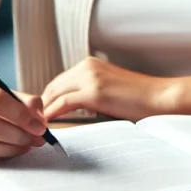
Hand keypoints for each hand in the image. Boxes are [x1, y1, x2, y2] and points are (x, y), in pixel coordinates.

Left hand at [42, 56, 173, 121]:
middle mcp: (87, 66)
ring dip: (44, 110)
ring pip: (55, 94)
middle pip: (53, 86)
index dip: (48, 97)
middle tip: (33, 122)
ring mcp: (90, 77)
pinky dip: (53, 114)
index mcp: (90, 63)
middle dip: (41, 104)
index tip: (40, 113)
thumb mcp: (108, 88)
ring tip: (36, 126)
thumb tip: (71, 106)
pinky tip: (47, 124)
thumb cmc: (137, 97)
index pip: (60, 81)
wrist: (158, 97)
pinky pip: (64, 103)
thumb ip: (90, 90)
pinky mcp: (94, 92)